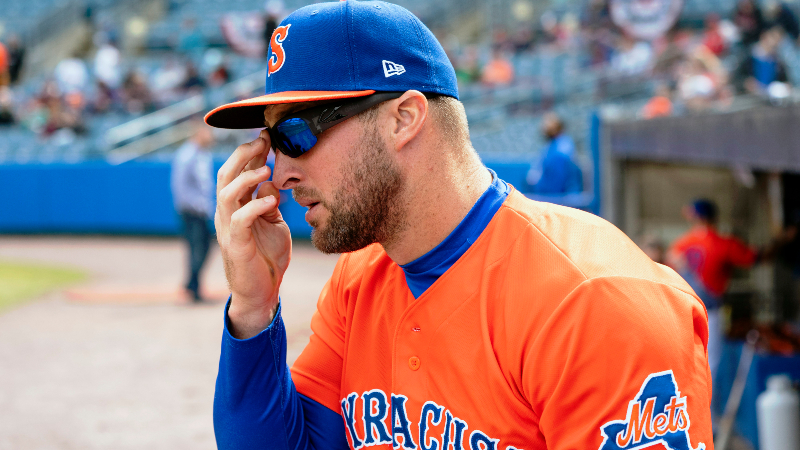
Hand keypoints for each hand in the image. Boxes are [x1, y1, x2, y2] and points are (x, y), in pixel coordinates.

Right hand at [215, 130, 290, 338]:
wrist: (262, 292)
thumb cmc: (267, 257)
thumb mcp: (274, 223)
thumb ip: (270, 201)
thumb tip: (274, 178)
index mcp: (236, 206)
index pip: (237, 171)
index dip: (250, 152)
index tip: (268, 134)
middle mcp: (227, 213)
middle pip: (225, 175)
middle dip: (243, 154)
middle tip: (263, 140)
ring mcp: (228, 228)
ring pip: (226, 193)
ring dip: (246, 177)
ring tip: (266, 168)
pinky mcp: (236, 245)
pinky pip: (239, 220)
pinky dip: (255, 206)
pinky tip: (272, 200)